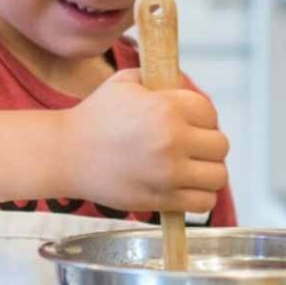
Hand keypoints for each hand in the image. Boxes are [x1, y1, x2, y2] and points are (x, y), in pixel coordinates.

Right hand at [56, 68, 228, 212]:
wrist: (65, 154)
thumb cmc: (95, 116)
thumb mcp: (127, 82)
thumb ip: (162, 82)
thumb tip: (187, 89)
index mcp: (166, 108)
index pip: (209, 112)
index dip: (200, 116)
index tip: (188, 122)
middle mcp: (172, 141)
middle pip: (220, 145)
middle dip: (207, 143)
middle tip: (190, 146)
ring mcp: (168, 174)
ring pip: (218, 175)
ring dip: (208, 171)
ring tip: (191, 167)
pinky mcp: (161, 200)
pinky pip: (203, 203)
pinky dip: (200, 196)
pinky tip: (186, 187)